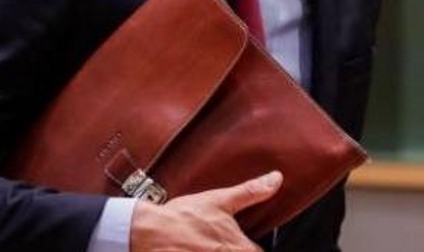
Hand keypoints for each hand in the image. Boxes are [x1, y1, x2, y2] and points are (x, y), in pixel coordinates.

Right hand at [129, 170, 281, 251]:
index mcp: (236, 247)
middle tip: (221, 240)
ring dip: (219, 251)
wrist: (147, 232)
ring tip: (205, 244)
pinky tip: (195, 249)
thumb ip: (251, 192)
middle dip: (235, 249)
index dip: (252, 247)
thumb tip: (276, 179)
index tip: (244, 241)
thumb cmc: (183, 216)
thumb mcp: (219, 200)